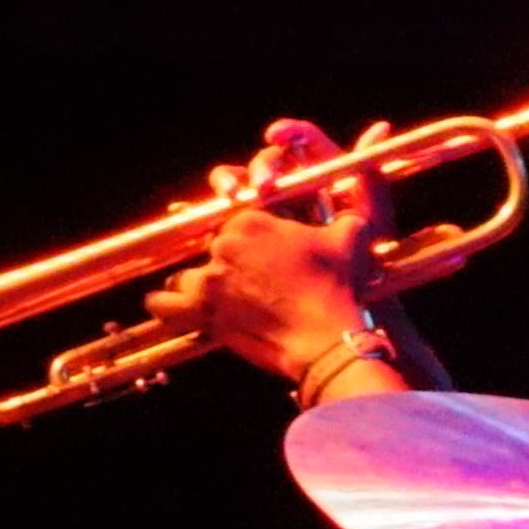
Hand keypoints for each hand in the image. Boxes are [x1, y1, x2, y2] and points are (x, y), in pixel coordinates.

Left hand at [137, 119, 389, 378]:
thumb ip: (348, 211)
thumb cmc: (339, 287)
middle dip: (229, 263)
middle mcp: (224, 246)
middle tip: (254, 283)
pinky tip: (178, 309)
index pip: (235, 221)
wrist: (328, 340)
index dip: (249, 240)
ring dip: (200, 285)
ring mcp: (210, 281)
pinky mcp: (203, 314)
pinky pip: (165, 305)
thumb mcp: (350, 237)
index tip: (260, 255)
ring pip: (187, 275)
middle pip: (212, 248)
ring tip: (221, 297)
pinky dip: (168, 306)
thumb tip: (362, 188)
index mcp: (252, 220)